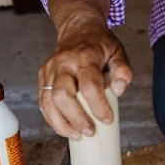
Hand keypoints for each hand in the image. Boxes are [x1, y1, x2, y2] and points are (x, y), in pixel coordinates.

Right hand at [38, 10, 132, 139]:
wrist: (77, 28)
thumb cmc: (100, 44)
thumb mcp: (118, 52)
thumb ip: (123, 70)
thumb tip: (118, 90)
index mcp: (85, 56)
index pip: (89, 85)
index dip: (98, 106)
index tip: (107, 120)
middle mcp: (63, 63)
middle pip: (63, 95)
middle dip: (76, 118)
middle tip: (90, 132)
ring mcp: (50, 70)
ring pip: (48, 102)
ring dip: (61, 123)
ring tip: (76, 135)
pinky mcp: (42, 77)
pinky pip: (43, 102)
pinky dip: (52, 118)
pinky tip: (64, 128)